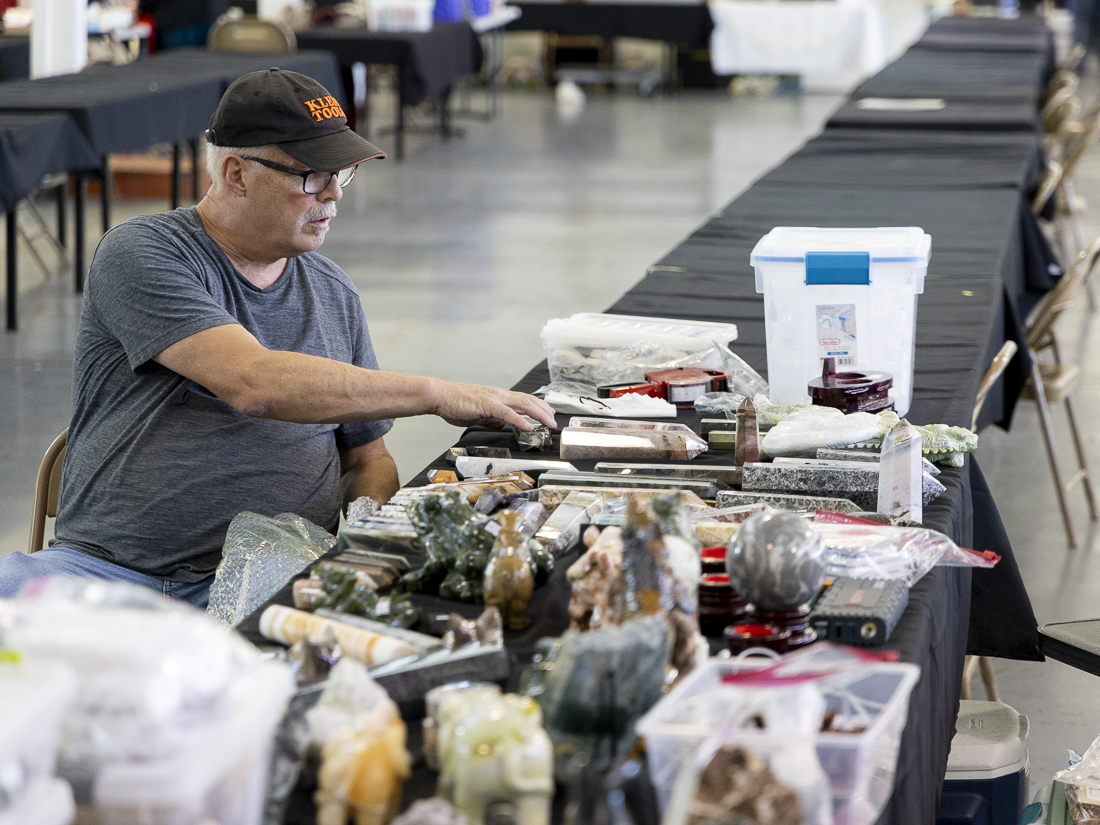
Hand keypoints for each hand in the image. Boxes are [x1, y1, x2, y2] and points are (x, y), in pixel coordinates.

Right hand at [433, 380, 557, 430]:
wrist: (440, 396)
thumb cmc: (455, 404)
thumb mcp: (477, 414)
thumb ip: (491, 418)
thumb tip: (502, 424)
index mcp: (498, 396)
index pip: (524, 399)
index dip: (539, 407)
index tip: (549, 414)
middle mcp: (500, 394)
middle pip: (529, 400)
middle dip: (545, 411)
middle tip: (554, 422)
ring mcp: (494, 398)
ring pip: (523, 404)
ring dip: (539, 414)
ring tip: (549, 424)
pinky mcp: (487, 405)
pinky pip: (508, 413)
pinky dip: (520, 420)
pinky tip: (529, 427)